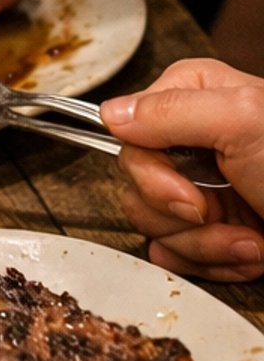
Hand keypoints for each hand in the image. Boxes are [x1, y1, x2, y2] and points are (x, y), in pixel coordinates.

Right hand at [104, 58, 263, 280]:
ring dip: (208, 244)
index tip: (191, 197)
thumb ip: (171, 111)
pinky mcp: (212, 230)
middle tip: (225, 214)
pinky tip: (252, 252)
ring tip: (252, 239)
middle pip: (135, 186)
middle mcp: (191, 141)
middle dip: (184, 216)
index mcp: (192, 98)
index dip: (153, 174)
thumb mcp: (244, 120)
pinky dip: (218, 263)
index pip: (129, 136)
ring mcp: (202, 188)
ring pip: (154, 226)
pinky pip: (177, 256)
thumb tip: (110, 114)